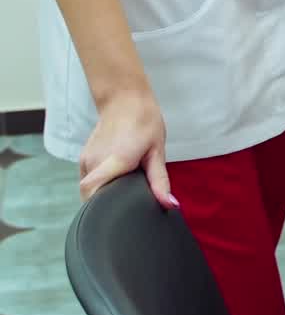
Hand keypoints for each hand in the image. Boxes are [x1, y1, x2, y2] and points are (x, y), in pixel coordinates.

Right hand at [79, 87, 174, 207]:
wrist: (125, 99)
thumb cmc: (145, 122)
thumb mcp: (157, 151)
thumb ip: (159, 180)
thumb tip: (170, 204)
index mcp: (114, 161)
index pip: (92, 191)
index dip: (99, 208)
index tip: (114, 215)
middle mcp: (95, 161)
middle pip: (91, 194)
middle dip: (105, 204)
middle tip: (124, 205)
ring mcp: (86, 159)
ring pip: (88, 188)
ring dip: (103, 192)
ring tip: (122, 188)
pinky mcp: (83, 157)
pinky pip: (87, 179)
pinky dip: (99, 184)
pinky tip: (115, 179)